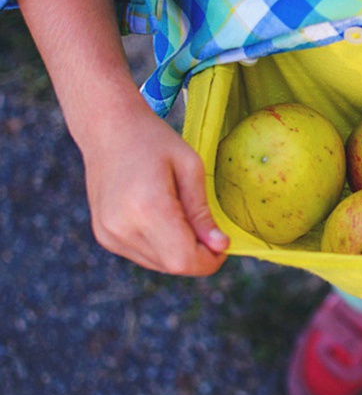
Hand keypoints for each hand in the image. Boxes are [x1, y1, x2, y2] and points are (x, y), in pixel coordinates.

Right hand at [83, 110, 228, 275]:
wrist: (108, 129)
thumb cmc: (155, 141)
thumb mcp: (191, 168)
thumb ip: (203, 212)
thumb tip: (220, 246)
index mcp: (146, 207)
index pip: (183, 259)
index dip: (210, 260)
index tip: (223, 243)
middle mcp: (122, 227)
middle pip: (173, 265)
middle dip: (199, 256)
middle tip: (209, 229)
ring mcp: (110, 234)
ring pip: (159, 264)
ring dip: (180, 251)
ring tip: (182, 215)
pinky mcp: (104, 236)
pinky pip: (144, 255)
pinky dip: (162, 246)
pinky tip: (163, 218)